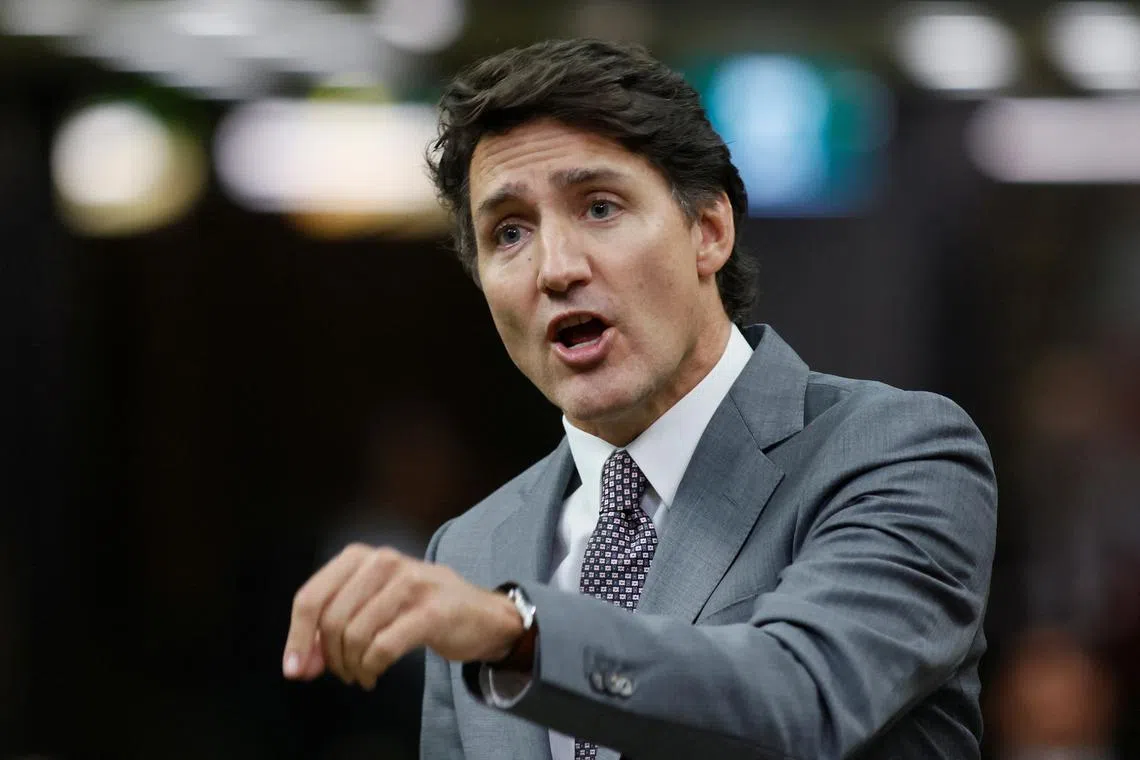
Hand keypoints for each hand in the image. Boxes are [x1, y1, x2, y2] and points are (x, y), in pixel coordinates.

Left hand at [282, 544, 524, 688]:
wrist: (482, 614)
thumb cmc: (420, 607)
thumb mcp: (373, 603)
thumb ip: (333, 627)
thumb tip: (300, 664)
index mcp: (362, 557)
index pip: (311, 596)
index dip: (297, 637)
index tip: (295, 669)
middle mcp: (384, 562)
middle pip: (331, 619)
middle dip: (329, 657)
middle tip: (341, 673)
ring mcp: (409, 584)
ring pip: (355, 635)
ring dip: (352, 666)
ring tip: (360, 673)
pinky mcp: (430, 611)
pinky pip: (382, 648)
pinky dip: (371, 668)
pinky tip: (374, 673)